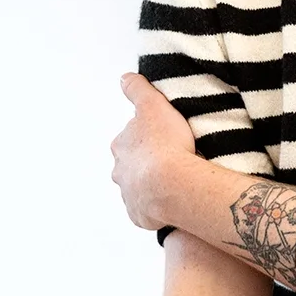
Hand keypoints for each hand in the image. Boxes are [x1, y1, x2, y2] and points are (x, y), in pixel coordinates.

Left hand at [111, 73, 198, 229]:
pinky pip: (148, 211)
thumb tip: (124, 78)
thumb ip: (137, 89)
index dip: (148, 137)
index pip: (131, 138)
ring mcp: (129, 196)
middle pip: (133, 165)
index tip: (164, 138)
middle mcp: (120, 172)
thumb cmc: (165, 144)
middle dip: (147, 163)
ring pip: (139, 189)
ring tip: (175, 182)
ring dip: (152, 185)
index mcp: (121, 146)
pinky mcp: (140, 216)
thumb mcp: (153, 105)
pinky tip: (173, 201)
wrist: (174, 184)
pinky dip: (157, 207)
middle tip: (172, 160)